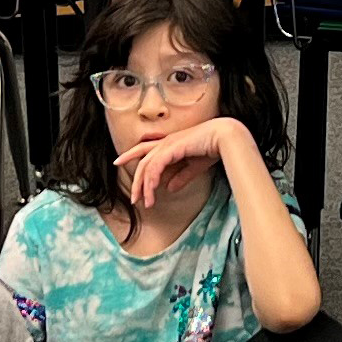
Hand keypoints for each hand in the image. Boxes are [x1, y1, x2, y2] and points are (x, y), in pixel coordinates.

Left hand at [115, 117, 237, 208]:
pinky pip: (155, 167)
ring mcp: (167, 143)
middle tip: (134, 199)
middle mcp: (165, 142)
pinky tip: (152, 192)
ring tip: (146, 203)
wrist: (224, 138)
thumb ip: (181, 177)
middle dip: (136, 182)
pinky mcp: (171, 148)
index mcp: (169, 143)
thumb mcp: (194, 166)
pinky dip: (152, 180)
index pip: (143, 148)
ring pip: (147, 167)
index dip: (129, 154)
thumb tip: (169, 188)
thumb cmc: (212, 148)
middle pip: (142, 162)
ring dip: (145, 187)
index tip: (117, 162)